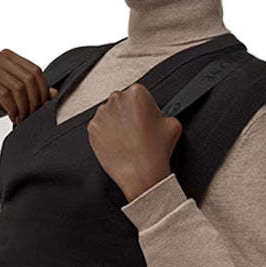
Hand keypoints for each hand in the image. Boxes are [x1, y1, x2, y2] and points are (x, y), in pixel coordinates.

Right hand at [0, 49, 58, 124]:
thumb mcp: (18, 95)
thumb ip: (35, 91)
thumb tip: (54, 93)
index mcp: (10, 55)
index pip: (35, 70)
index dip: (42, 90)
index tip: (42, 107)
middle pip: (28, 79)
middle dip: (33, 100)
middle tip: (32, 116)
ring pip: (17, 87)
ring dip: (23, 107)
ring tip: (22, 119)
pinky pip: (4, 94)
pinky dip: (12, 109)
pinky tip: (13, 117)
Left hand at [87, 83, 182, 201]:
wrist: (141, 174)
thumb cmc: (155, 151)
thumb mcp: (173, 124)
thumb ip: (164, 113)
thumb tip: (159, 115)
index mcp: (137, 92)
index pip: (138, 95)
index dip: (143, 109)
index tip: (144, 119)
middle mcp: (116, 99)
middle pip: (122, 103)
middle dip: (128, 114)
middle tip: (136, 131)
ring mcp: (102, 114)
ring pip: (109, 115)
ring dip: (116, 124)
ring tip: (127, 140)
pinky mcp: (92, 129)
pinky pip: (99, 128)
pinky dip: (106, 135)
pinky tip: (117, 144)